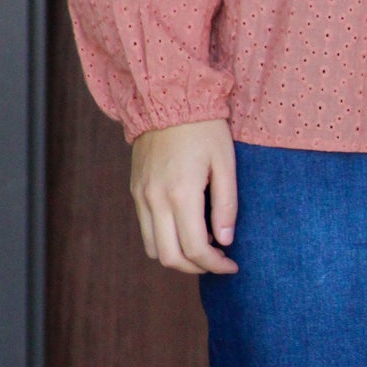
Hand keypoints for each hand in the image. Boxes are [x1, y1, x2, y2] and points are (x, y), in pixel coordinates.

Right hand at [129, 119, 238, 274]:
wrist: (167, 98)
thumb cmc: (204, 128)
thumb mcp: (225, 162)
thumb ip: (226, 204)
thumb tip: (225, 241)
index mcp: (181, 193)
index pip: (195, 248)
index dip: (215, 265)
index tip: (232, 265)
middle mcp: (154, 199)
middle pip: (170, 257)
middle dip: (196, 268)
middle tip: (217, 261)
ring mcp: (140, 196)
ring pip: (153, 248)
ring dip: (178, 256)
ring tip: (202, 246)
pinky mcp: (134, 190)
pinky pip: (145, 229)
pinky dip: (164, 239)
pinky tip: (185, 227)